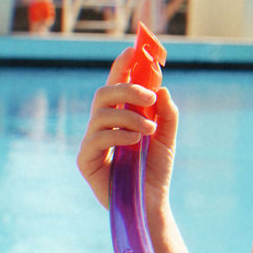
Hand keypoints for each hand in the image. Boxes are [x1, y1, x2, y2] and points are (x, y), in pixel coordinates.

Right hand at [76, 49, 175, 218]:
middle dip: (127, 88)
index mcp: (119, 114)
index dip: (121, 66)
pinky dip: (118, 134)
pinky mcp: (86, 160)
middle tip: (150, 95)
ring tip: (149, 129)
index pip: (116, 83)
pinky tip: (135, 141)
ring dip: (129, 115)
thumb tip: (161, 89)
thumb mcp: (167, 137)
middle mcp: (103, 124)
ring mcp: (92, 141)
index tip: (133, 50)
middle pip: (105, 93)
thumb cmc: (155, 169)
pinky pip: (97, 138)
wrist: (151, 202)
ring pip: (101, 113)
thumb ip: (166, 113)